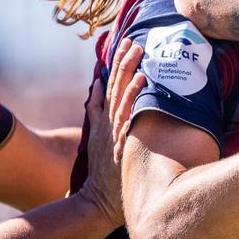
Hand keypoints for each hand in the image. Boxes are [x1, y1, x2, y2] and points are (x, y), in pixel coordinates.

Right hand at [79, 37, 145, 227]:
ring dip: (130, 78)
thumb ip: (96, 107)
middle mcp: (109, 121)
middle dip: (125, 62)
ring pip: (122, 100)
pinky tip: (142, 87)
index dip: (118, 61)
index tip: (126, 40)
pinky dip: (132, 102)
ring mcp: (113, 132)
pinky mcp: (119, 144)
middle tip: (136, 41)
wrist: (97, 199)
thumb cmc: (103, 164)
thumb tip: (97, 82)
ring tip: (141, 58)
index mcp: (106, 116)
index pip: (112, 82)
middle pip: (116, 86)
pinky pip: (127, 119)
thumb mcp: (97, 132)